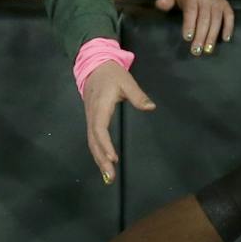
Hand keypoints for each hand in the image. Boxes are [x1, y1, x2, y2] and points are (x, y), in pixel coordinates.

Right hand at [82, 61, 154, 182]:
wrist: (94, 65)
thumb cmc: (111, 74)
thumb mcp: (126, 81)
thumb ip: (138, 95)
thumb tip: (150, 107)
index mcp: (100, 106)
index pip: (99, 129)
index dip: (105, 144)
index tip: (112, 157)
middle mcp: (92, 115)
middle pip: (94, 141)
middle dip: (101, 159)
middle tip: (110, 177)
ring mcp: (90, 118)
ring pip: (92, 142)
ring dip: (98, 159)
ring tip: (107, 176)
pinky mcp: (91, 119)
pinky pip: (93, 139)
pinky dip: (97, 152)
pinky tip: (103, 162)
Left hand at [154, 0, 234, 56]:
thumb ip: (166, 2)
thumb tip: (159, 4)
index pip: (191, 11)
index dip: (189, 24)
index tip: (187, 38)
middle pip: (204, 18)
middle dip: (200, 36)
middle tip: (196, 50)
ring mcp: (217, 2)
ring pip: (216, 20)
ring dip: (213, 35)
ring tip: (208, 49)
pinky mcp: (225, 5)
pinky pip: (229, 16)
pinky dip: (228, 27)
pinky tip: (225, 39)